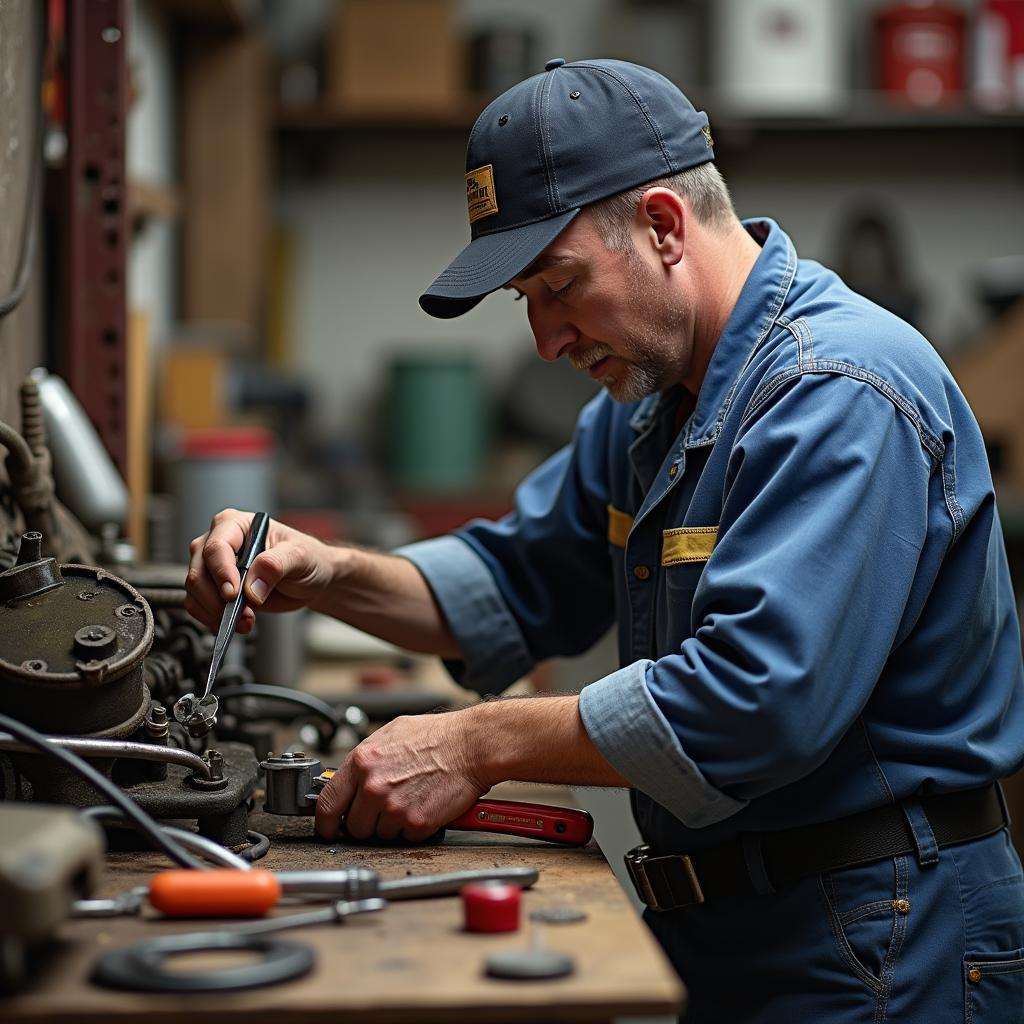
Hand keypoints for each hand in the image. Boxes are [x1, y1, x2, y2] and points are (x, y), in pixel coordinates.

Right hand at [185, 508, 335, 633]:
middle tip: (244, 615)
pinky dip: (213, 619)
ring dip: (216, 613)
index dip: (221, 572)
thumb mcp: (300, 556)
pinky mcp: (214, 589)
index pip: (216, 547)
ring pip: (195, 592)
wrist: (309, 580)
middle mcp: (218, 542)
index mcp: (235, 524)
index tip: (233, 595)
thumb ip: (276, 565)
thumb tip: (251, 587)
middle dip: (218, 599)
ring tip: (247, 622)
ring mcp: (213, 567)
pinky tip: (238, 624)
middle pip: (199, 572)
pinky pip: (198, 606)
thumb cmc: (306, 558)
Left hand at [314, 710, 489, 842]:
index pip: (327, 804)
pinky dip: (416, 828)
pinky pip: (406, 838)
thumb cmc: (437, 737)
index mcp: (362, 762)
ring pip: (381, 835)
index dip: (325, 822)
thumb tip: (352, 778)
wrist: (471, 745)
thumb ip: (366, 760)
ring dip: (393, 825)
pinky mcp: (416, 823)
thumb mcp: (390, 735)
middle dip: (368, 822)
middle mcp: (373, 786)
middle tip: (387, 808)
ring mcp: (394, 807)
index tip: (328, 828)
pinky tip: (425, 806)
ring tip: (411, 800)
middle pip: (355, 826)